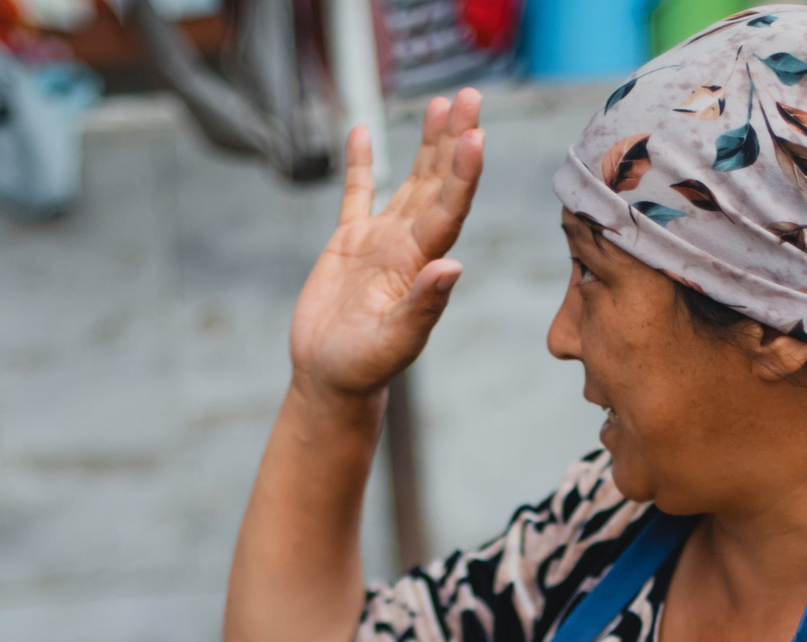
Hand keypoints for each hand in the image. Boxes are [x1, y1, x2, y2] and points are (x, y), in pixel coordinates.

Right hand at [289, 90, 485, 399]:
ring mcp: (380, 241)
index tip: (475, 136)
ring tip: (443, 104)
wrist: (330, 379)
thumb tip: (453, 267)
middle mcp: (408, 246)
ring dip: (428, 143)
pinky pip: (358, 193)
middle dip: (454, 140)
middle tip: (470, 97)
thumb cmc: (364, 368)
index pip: (450, 210)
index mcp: (422, 264)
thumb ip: (424, 305)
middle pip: (438, 183)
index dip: (463, 174)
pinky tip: (363, 131)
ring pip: (410, 180)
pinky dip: (361, 163)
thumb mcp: (396, 341)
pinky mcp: (349, 243)